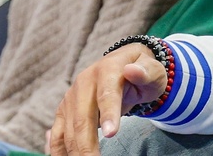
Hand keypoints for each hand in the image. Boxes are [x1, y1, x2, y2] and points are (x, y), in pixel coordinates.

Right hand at [50, 43, 168, 155]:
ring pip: (69, 129)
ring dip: (75, 151)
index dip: (108, 114)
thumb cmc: (142, 72)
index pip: (106, 94)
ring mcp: (71, 96)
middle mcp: (84, 82)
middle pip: (82, 118)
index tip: (112, 134)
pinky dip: (59, 150)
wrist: (125, 64)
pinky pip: (58, 133)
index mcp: (107, 69)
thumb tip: (133, 70)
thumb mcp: (153, 70)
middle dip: (87, 144)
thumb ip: (147, 72)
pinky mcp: (64, 109)